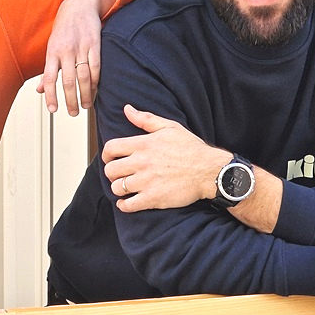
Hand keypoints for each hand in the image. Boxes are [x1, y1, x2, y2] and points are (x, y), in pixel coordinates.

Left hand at [37, 0, 103, 115]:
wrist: (79, 6)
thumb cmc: (64, 29)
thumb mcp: (51, 47)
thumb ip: (47, 69)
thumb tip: (40, 90)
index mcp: (52, 52)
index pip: (49, 78)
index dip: (50, 96)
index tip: (53, 109)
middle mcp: (65, 51)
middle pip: (67, 81)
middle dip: (70, 100)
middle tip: (73, 113)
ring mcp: (81, 48)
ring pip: (83, 77)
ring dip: (85, 94)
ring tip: (85, 105)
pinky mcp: (95, 45)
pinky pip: (96, 67)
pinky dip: (95, 81)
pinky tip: (94, 89)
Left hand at [103, 105, 226, 211]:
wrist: (209, 171)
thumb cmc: (191, 148)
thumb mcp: (170, 127)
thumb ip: (145, 118)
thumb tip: (127, 109)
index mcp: (143, 144)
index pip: (110, 148)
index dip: (106, 155)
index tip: (109, 159)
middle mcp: (141, 162)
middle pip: (110, 170)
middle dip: (112, 173)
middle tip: (119, 175)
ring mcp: (146, 181)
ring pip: (117, 188)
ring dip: (118, 189)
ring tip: (125, 188)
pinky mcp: (152, 198)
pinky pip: (128, 205)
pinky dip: (124, 205)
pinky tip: (128, 202)